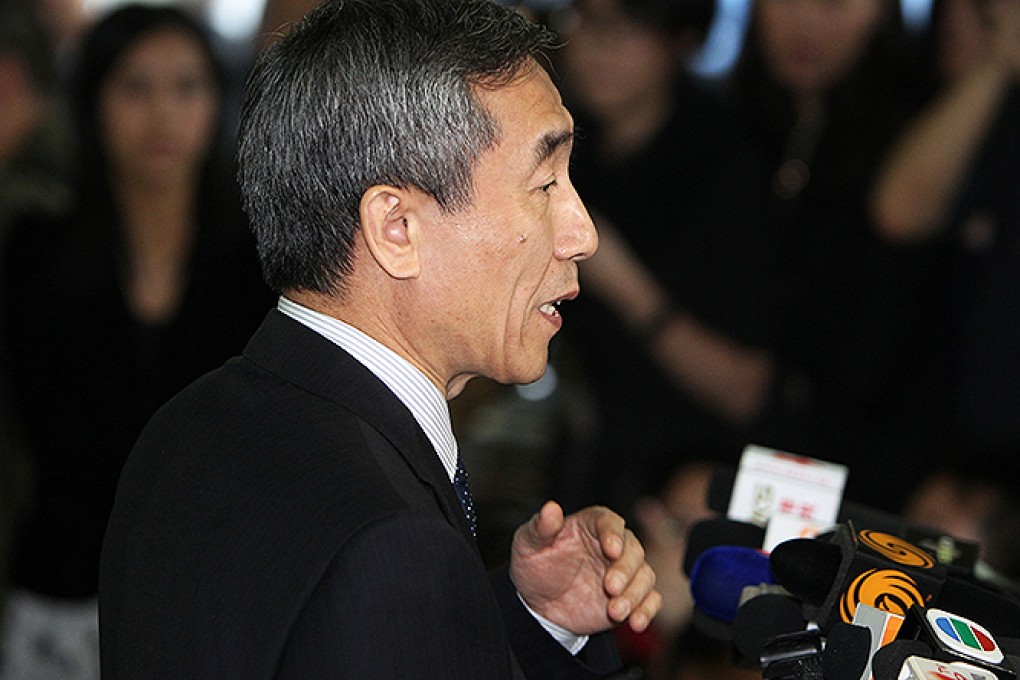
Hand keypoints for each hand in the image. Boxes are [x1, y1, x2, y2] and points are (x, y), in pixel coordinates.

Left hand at [509, 501, 660, 635]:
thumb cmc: (536, 564)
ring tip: (615, 612)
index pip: (610, 522)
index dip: (613, 534)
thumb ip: (540, 527)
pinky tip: (636, 622)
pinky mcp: (630, 596)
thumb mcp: (528, 544)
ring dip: (634, 594)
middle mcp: (614, 545)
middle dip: (625, 570)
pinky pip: (650, 599)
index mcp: (591, 525)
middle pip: (633, 550)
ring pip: (644, 575)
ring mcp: (624, 571)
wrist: (540, 604)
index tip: (612, 550)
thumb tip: (550, 507)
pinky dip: (647, 610)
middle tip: (610, 587)